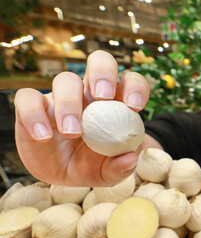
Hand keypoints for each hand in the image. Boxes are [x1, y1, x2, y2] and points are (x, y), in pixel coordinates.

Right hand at [14, 50, 150, 186]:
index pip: (130, 81)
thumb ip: (121, 167)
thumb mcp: (109, 174)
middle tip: (103, 97)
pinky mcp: (35, 107)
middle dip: (103, 73)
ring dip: (69, 104)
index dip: (135, 87)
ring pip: (64, 80)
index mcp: (115, 103)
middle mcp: (90, 94)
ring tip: (72, 133)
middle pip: (99, 62)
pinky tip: (44, 137)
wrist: (63, 176)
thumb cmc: (92, 166)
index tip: (134, 106)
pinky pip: (28, 98)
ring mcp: (62, 97)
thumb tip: (130, 157)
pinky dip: (34, 114)